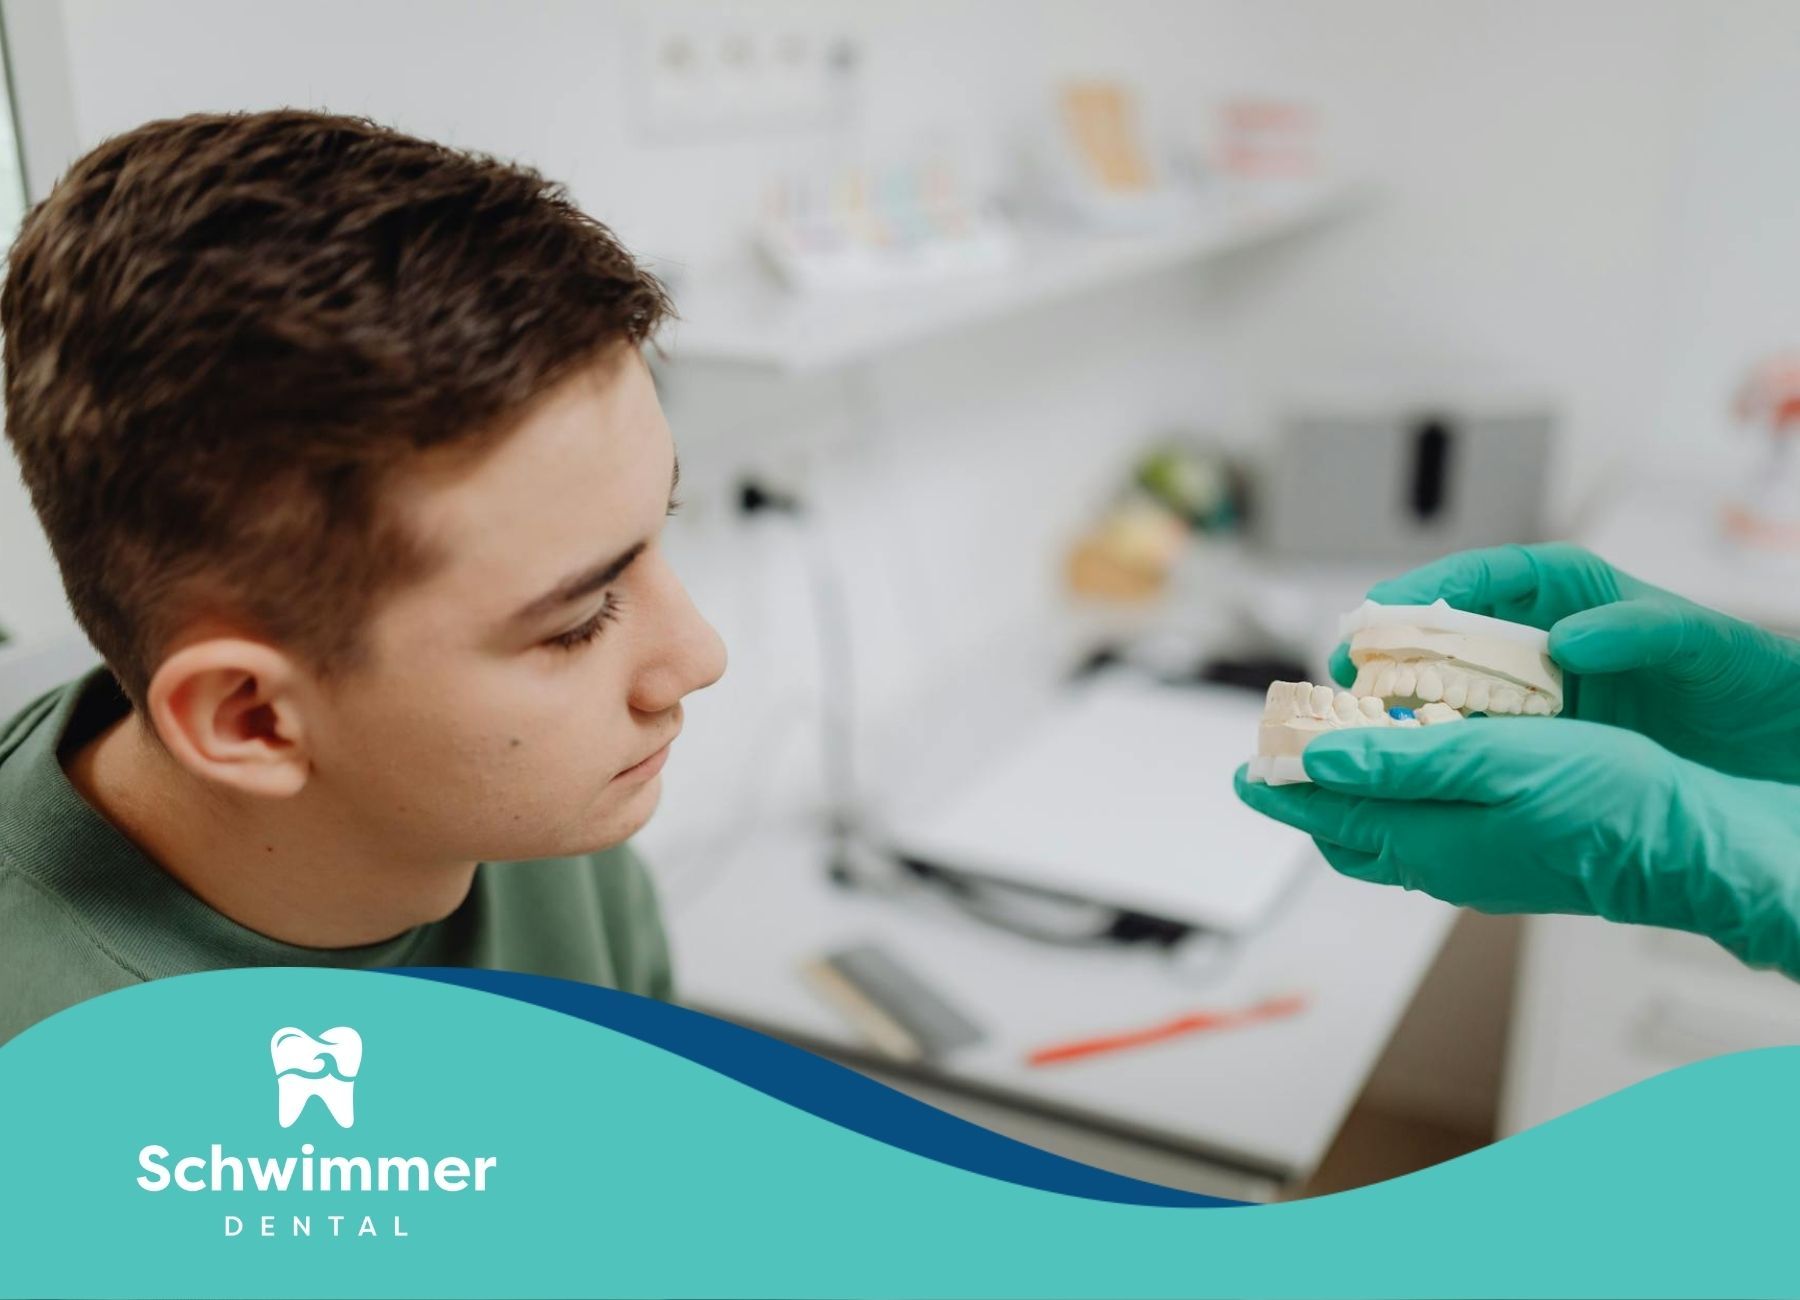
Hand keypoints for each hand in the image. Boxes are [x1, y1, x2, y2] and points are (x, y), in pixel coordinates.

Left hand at [1234, 720, 1799, 976]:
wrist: (1692, 849)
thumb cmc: (1610, 805)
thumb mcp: (1497, 763)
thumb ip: (1402, 763)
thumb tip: (1321, 760)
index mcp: (1430, 843)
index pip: (1328, 818)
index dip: (1282, 790)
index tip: (1246, 766)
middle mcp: (1445, 864)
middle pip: (1349, 834)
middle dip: (1309, 796)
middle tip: (1282, 757)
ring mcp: (1478, 866)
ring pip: (1389, 833)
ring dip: (1356, 793)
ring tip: (1337, 754)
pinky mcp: (1509, 856)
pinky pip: (1431, 830)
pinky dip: (1404, 797)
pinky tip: (1418, 769)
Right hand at [1327, 543, 1799, 784]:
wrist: (1775, 746)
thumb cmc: (1744, 677)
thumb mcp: (1698, 643)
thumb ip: (1638, 631)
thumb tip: (1571, 638)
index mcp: (1568, 592)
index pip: (1477, 580)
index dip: (1421, 594)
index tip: (1379, 614)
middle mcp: (1539, 637)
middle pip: (1441, 634)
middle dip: (1386, 651)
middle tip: (1343, 673)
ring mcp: (1534, 690)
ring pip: (1447, 687)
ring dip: (1398, 703)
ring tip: (1355, 722)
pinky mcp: (1539, 738)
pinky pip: (1475, 736)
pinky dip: (1437, 748)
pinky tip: (1407, 767)